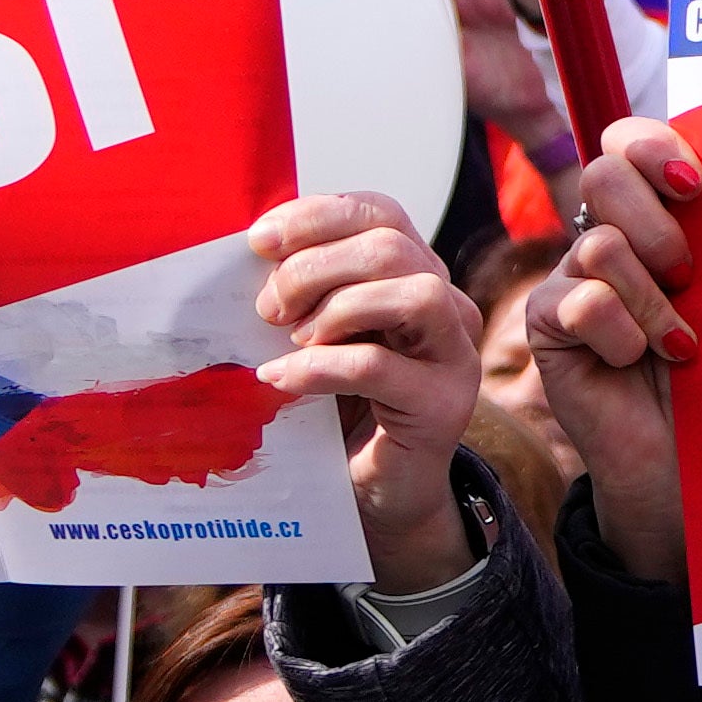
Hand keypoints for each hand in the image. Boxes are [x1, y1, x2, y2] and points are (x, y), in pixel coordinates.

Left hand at [261, 194, 485, 589]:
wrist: (373, 489)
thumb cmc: (339, 405)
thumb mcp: (315, 331)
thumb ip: (302, 289)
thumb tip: (248, 252)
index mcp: (414, 274)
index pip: (380, 213)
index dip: (317, 216)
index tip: (258, 242)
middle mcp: (446, 306)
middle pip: (393, 247)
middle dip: (315, 267)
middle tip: (269, 308)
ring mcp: (454, 356)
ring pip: (412, 293)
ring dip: (336, 308)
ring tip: (291, 339)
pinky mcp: (444, 405)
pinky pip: (378, 366)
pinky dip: (319, 366)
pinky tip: (282, 379)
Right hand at [521, 118, 701, 575]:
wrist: (695, 465)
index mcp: (658, 217)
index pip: (630, 143)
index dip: (653, 147)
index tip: (695, 186)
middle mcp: (609, 238)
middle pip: (603, 175)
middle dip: (656, 225)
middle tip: (688, 277)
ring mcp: (573, 280)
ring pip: (598, 244)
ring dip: (652, 298)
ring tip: (680, 343)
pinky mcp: (549, 325)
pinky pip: (579, 302)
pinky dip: (622, 335)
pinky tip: (642, 362)